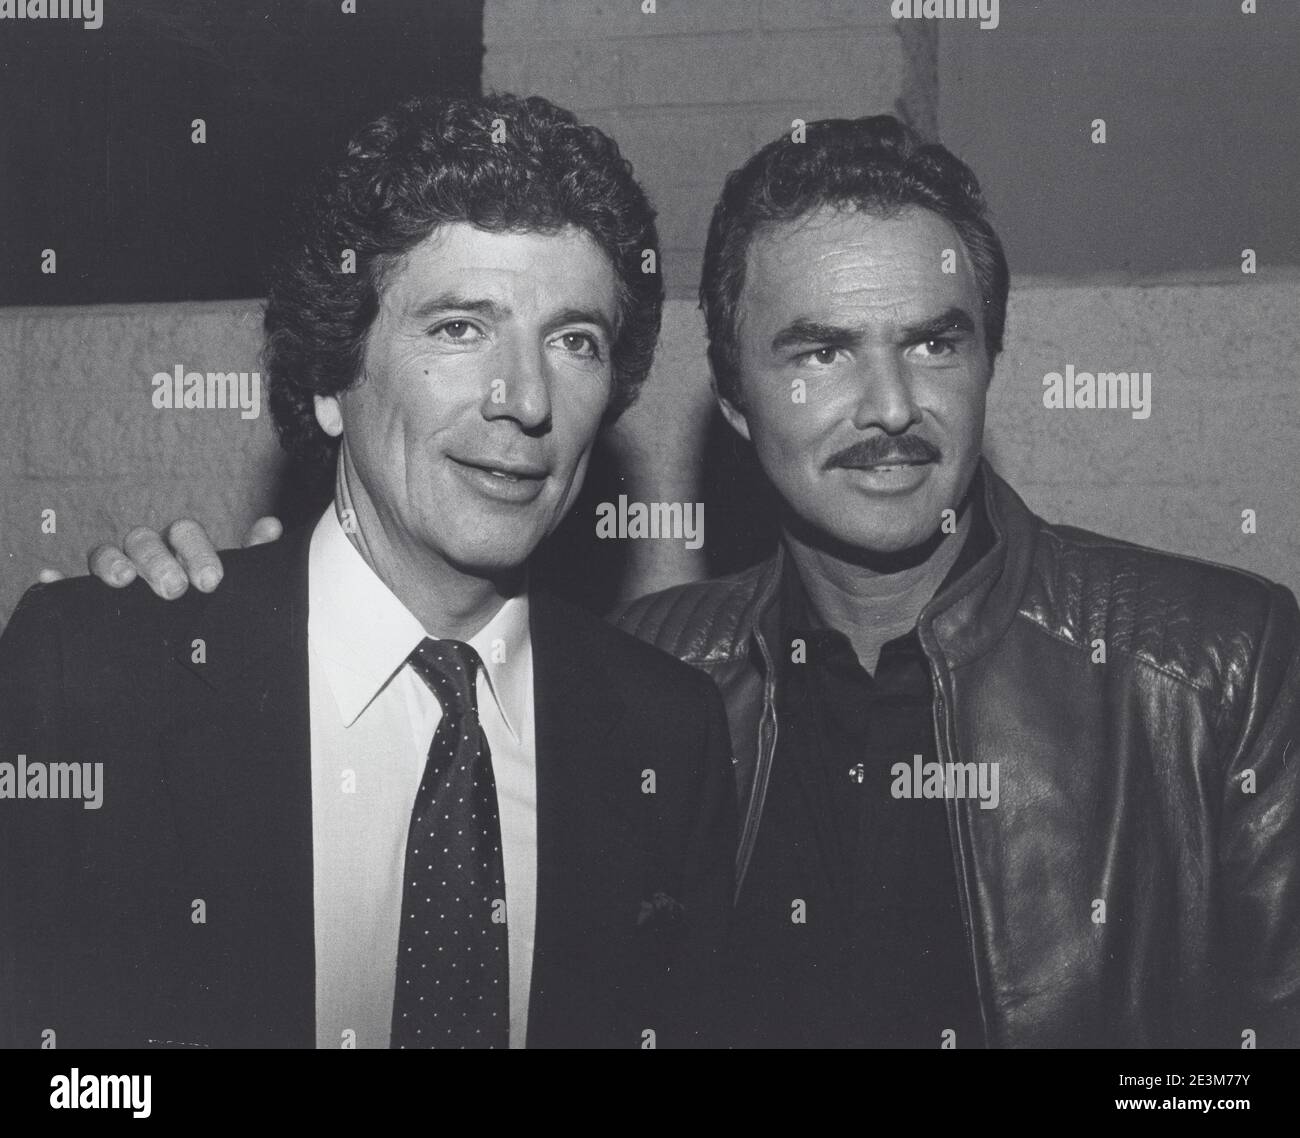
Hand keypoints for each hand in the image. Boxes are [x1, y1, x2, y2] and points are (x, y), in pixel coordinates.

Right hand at [37, 516, 282, 597]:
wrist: (182, 650)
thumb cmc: (205, 604)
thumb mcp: (231, 584)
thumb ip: (252, 558)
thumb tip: (272, 528)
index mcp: (180, 547)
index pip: (185, 533)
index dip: (196, 551)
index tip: (211, 582)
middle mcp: (145, 553)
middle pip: (144, 540)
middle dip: (158, 561)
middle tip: (174, 590)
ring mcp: (113, 571)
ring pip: (105, 553)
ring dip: (112, 562)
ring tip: (122, 581)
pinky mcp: (85, 596)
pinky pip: (65, 585)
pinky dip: (57, 581)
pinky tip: (51, 580)